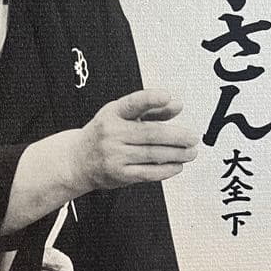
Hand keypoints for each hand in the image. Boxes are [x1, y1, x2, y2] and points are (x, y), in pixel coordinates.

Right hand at [70, 89, 198, 192]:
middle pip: (150, 134)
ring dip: (176, 154)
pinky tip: (177, 165)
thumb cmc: (106, 133)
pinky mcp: (118, 174)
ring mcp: (114, 155)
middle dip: (176, 137)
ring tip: (191, 153)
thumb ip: (152, 110)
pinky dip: (166, 170)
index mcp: (113, 113)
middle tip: (193, 138)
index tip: (166, 96)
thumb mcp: (123, 116)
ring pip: (152, 154)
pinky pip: (147, 173)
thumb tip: (177, 105)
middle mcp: (112, 133)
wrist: (78, 160)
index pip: (133, 104)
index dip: (150, 99)